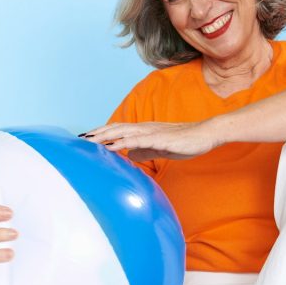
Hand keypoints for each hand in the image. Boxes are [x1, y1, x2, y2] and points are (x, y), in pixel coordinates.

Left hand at [82, 120, 216, 161]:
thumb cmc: (185, 141)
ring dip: (105, 136)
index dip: (102, 134)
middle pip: (115, 128)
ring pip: (123, 132)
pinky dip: (122, 142)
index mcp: (144, 131)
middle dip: (97, 134)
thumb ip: (144, 150)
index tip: (86, 140)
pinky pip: (137, 140)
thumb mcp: (160, 149)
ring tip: (89, 141)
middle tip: (79, 140)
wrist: (205, 134)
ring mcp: (151, 132)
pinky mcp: (159, 138)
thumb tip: (130, 156)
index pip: (118, 131)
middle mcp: (144, 128)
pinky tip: (112, 146)